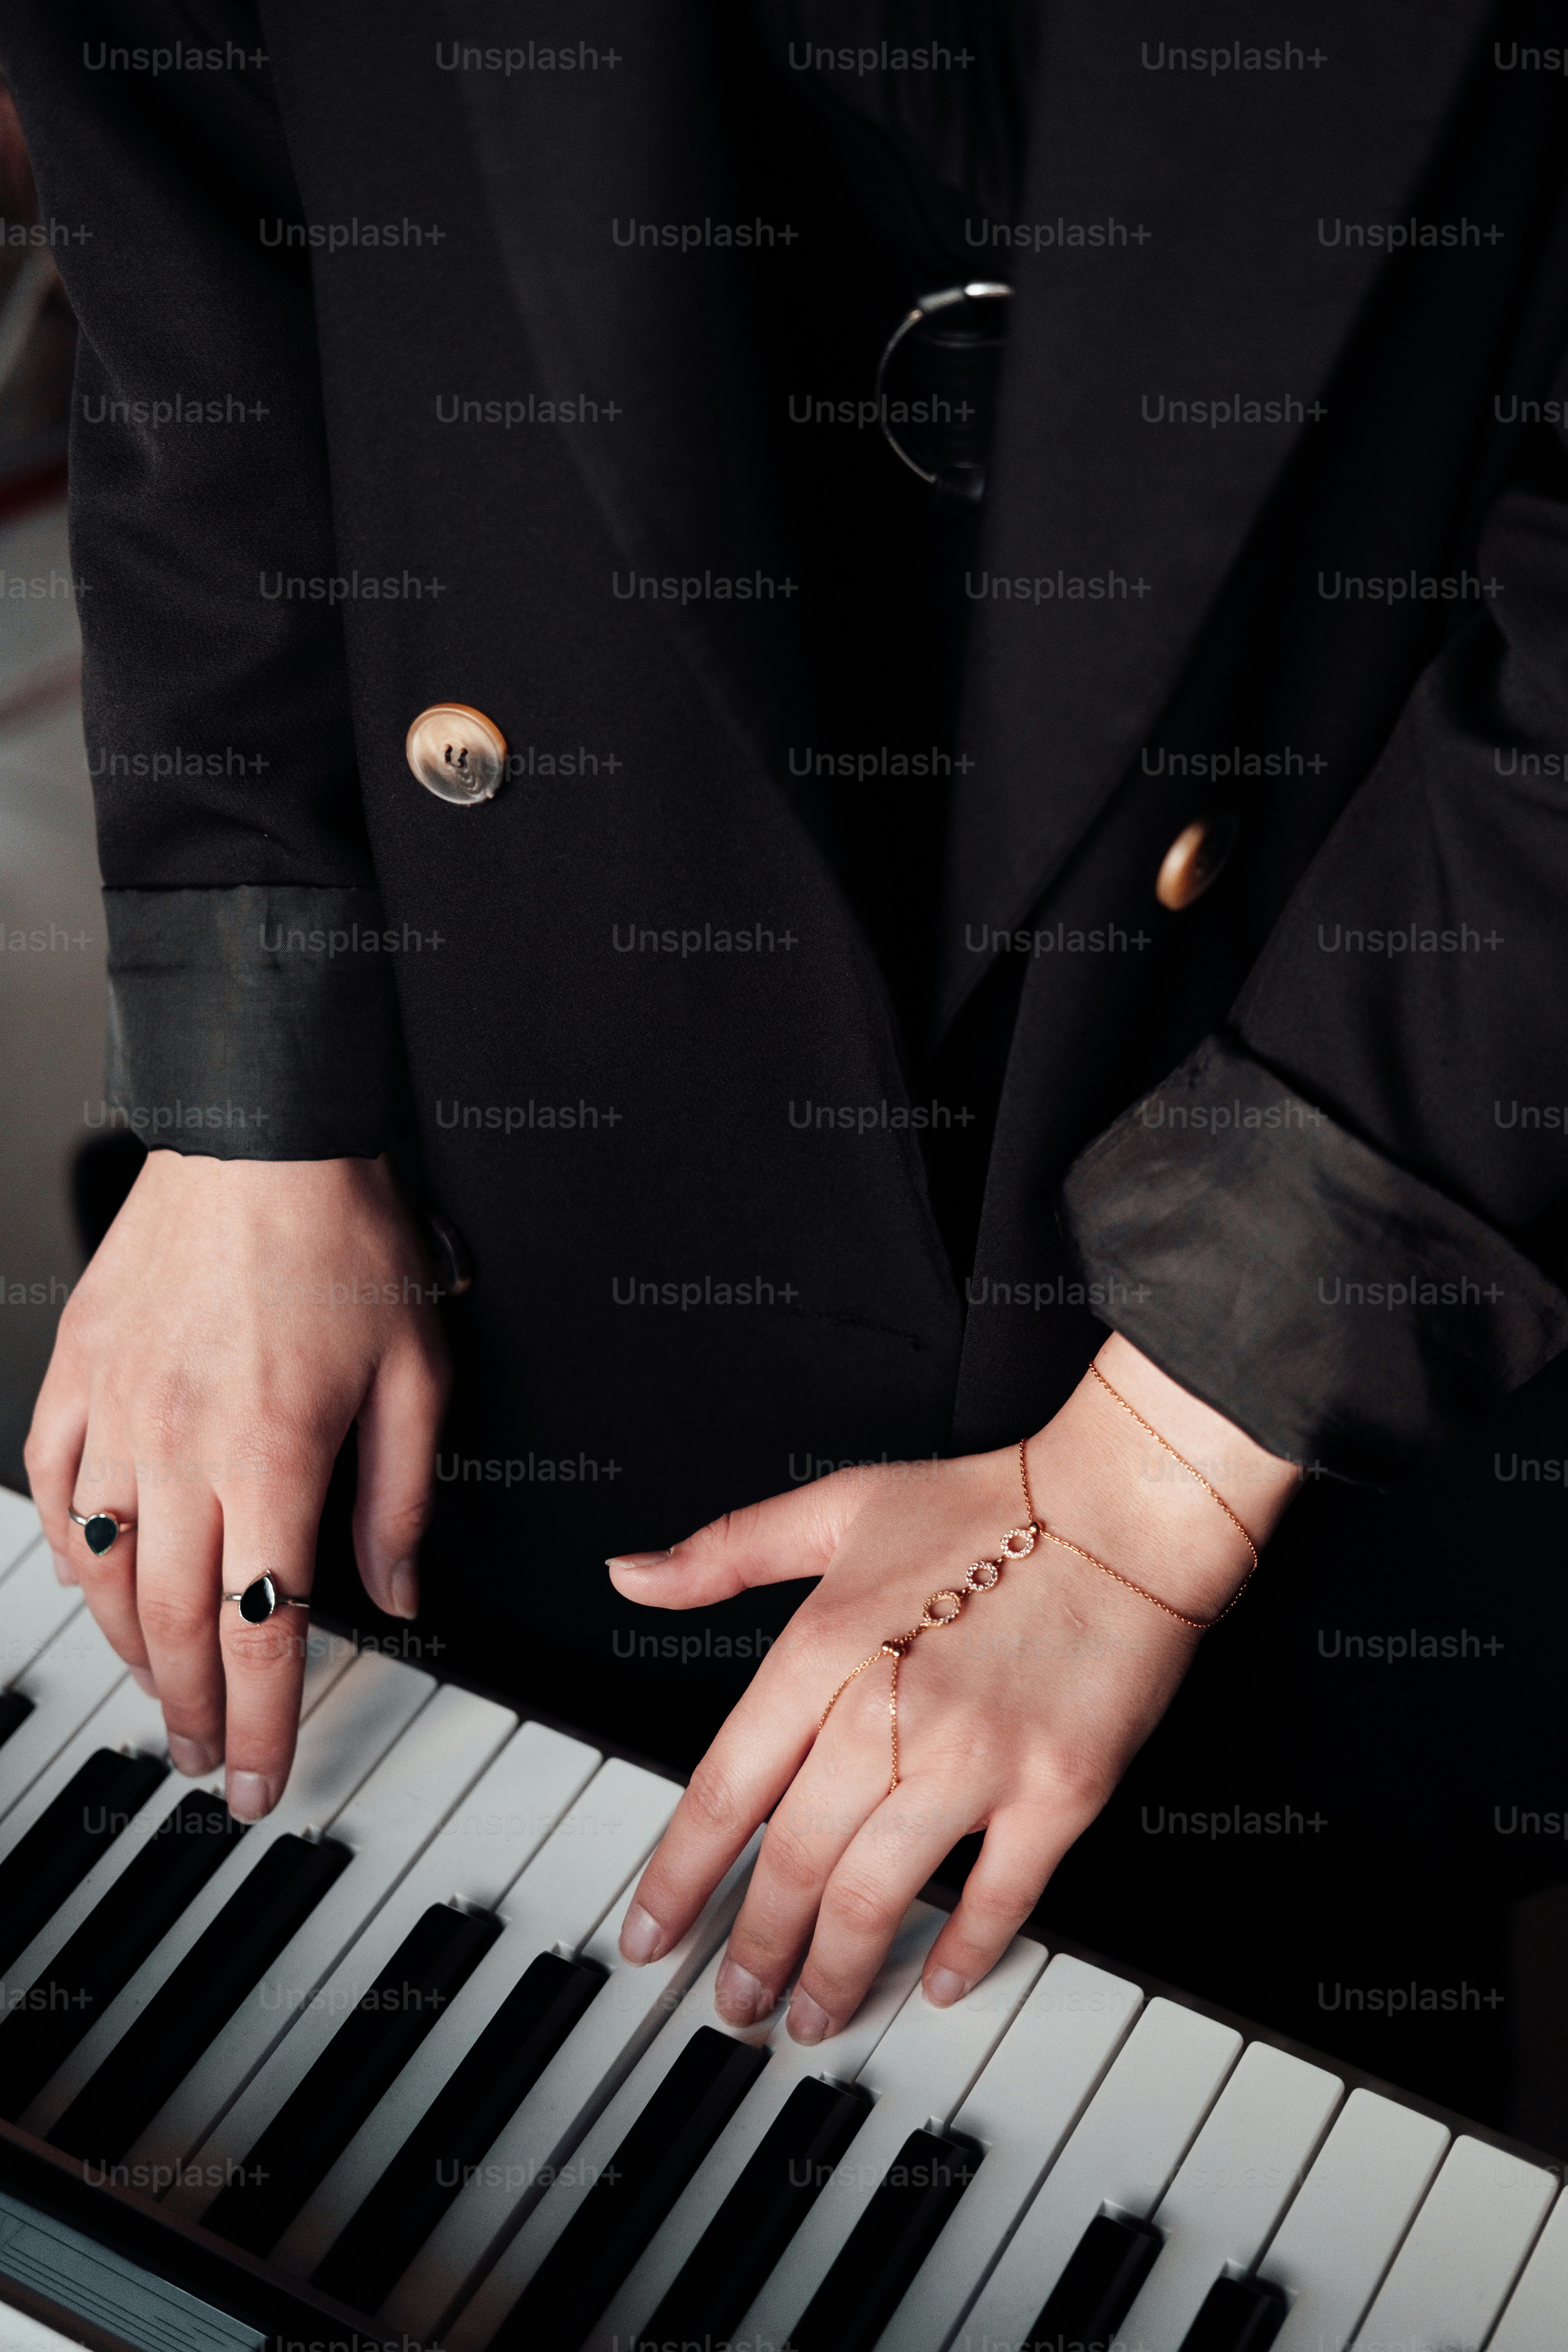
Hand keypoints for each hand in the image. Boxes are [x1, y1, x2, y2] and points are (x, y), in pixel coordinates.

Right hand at [24, 1151, 448, 1818]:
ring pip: (104, 1576)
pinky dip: (76, 1558)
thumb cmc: (344, 1238)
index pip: (264, 1632)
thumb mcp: (415, 1372)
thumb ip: (400, 1499)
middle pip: (176, 1625)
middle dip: (193, 1712)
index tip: (256, 1783)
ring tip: (162, 1690)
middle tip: (203, 1762)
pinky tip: (101, 1588)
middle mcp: (181, 1446)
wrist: (262, 1135)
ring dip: (133, 1651)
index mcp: (273, 1454)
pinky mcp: (75, 1375)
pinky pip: (55, 1494)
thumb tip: (395, 1596)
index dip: (260, 1727)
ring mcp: (115, 1412)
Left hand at [607, 1334, 1298, 2039]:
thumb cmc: (988, 1506)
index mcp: (826, 1648)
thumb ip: (724, 1551)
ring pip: (878, 1894)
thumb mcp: (837, 1506)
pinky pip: (998, 1895)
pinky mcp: (1057, 1788)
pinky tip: (939, 1981)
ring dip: (836, 1971)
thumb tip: (630, 1571)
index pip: (726, 1788)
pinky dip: (963, 1950)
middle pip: (795, 1861)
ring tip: (814, 2014)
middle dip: (754, 1947)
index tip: (651, 1931)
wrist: (1124, 1507)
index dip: (680, 1875)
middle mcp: (890, 1711)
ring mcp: (976, 1758)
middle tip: (735, 2002)